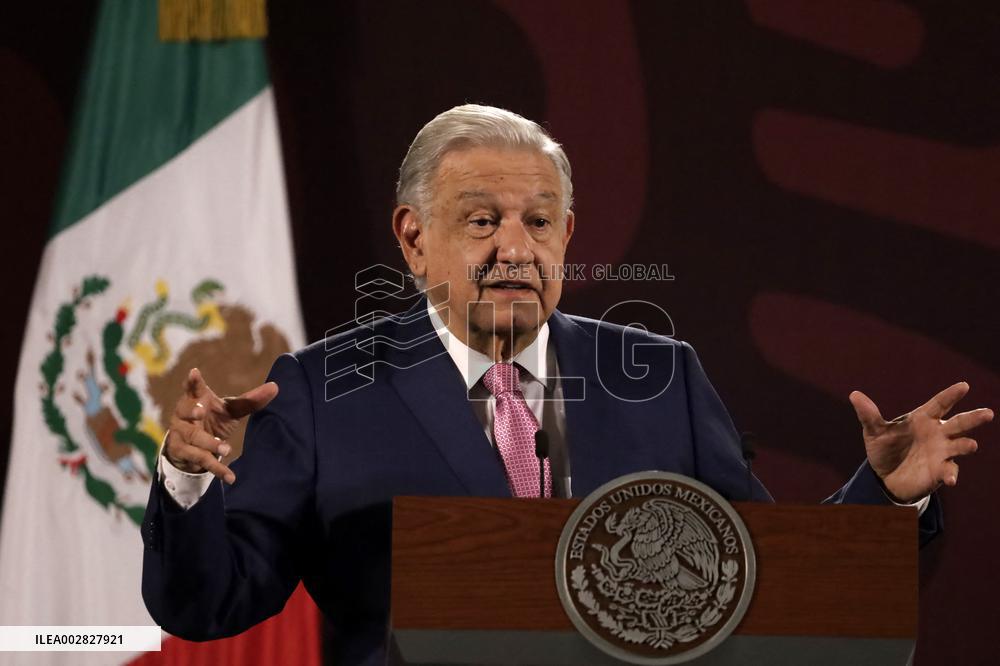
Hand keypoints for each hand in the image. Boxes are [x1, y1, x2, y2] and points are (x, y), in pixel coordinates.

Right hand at [164, 368, 278, 483]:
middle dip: (192, 411)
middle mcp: (183, 414)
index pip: (192, 387)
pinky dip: (217, 469)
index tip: (194, 372)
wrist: (191, 445)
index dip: (193, 381)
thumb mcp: (230, 410)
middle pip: (185, 411)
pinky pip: (200, 460)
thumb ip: (250, 401)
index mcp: (196, 398)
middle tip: (201, 412)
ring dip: (209, 444)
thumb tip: (276, 387)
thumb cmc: (212, 418)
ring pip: (194, 438)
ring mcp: (180, 433)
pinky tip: (231, 477)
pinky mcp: (182, 452)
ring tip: (227, 449)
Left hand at [850, 382, 992, 502]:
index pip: (939, 404)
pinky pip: (950, 471)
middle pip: (959, 423)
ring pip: (961, 445)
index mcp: (923, 419)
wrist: (886, 476)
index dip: (951, 395)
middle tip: (987, 413)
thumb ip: (868, 415)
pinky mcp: (941, 471)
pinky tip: (950, 479)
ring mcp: (942, 452)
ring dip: (966, 445)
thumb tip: (854, 394)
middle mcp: (938, 433)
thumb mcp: (874, 432)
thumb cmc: (885, 448)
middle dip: (973, 418)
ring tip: (970, 445)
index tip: (964, 386)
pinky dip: (951, 474)